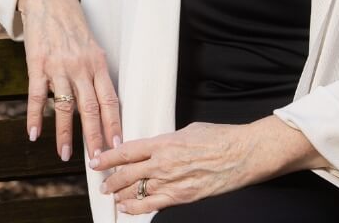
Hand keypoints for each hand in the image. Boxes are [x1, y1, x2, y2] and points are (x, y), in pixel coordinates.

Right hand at [17, 0, 121, 162]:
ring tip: (65, 155)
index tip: (119, 146)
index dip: (114, 125)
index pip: (110, 100)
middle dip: (95, 137)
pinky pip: (37, 96)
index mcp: (98, 63)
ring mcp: (59, 66)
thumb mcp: (91, 48)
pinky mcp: (38, 64)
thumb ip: (96, 74)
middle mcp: (81, 66)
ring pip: (65, 106)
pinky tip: (34, 134)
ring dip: (65, 134)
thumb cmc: (72, 26)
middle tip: (98, 160)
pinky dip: (36, 117)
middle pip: (91, 108)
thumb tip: (105, 103)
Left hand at [91, 116, 328, 214]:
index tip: (97, 160)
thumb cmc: (220, 138)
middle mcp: (162, 162)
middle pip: (126, 174)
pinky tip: (126, 208)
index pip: (126, 151)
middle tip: (103, 182)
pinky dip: (135, 208)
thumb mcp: (188, 130)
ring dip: (121, 195)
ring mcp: (171, 182)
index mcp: (163, 141)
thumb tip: (159, 145)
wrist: (242, 154)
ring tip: (113, 196)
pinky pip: (151, 205)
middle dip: (111, 179)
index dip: (108, 158)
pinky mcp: (182, 197)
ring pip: (135, 192)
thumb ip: (169, 140)